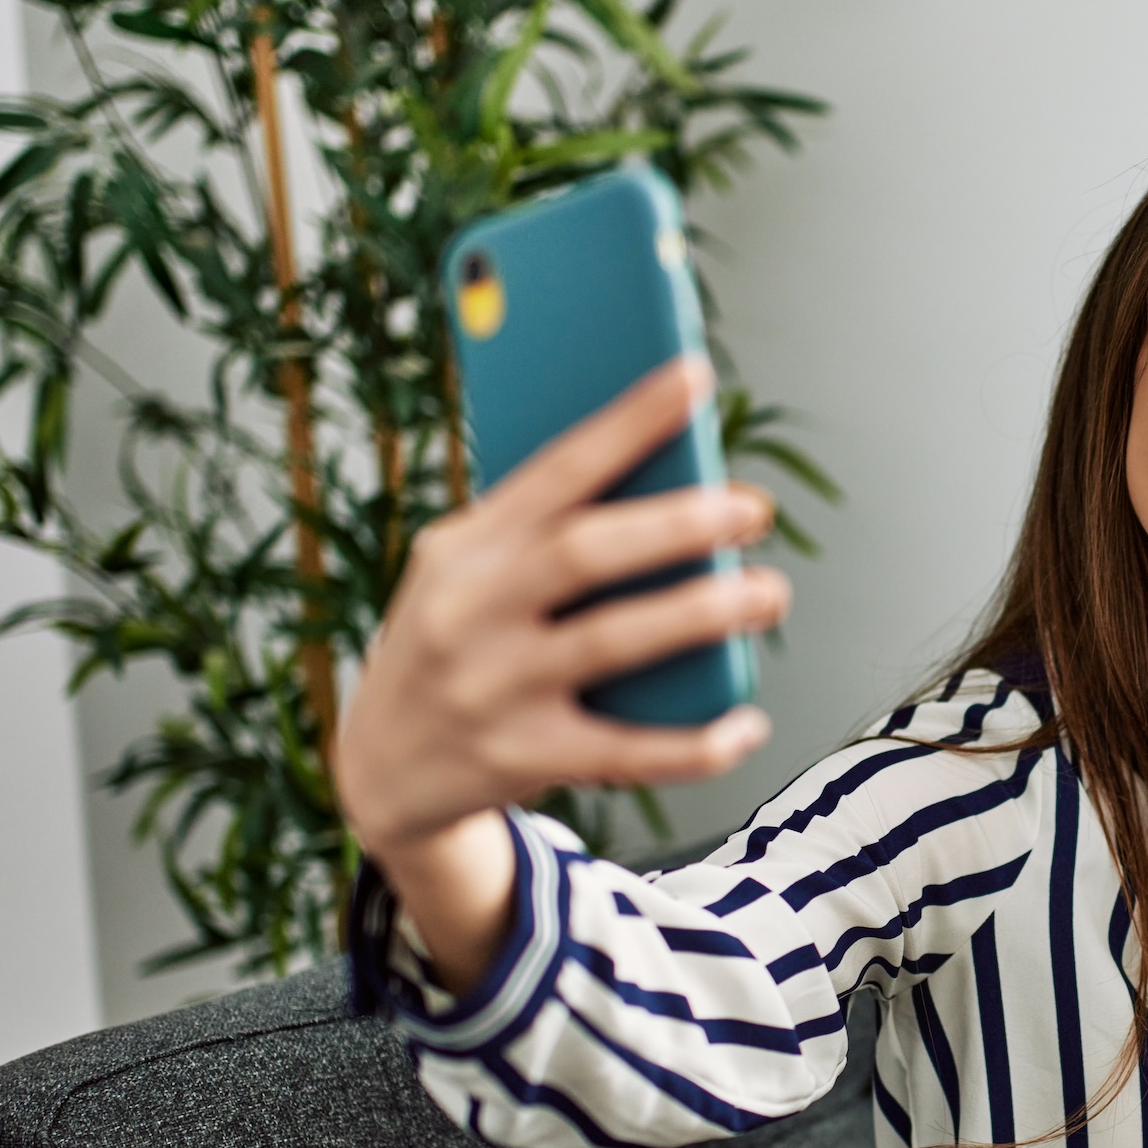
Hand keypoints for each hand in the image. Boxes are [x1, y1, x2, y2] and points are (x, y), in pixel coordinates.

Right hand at [336, 355, 789, 988]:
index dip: (630, 420)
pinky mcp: (520, 760)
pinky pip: (628, 752)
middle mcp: (466, 613)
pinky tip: (749, 722)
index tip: (696, 375)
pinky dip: (698, 742)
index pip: (554, 469)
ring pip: (614, 641)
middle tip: (753, 508)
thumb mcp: (465, 577)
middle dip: (681, 523)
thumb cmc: (454, 648)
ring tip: (768, 593)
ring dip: (705, 612)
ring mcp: (491, 690)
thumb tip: (674, 486)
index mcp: (460, 548)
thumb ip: (542, 536)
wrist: (378, 772)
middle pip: (586, 551)